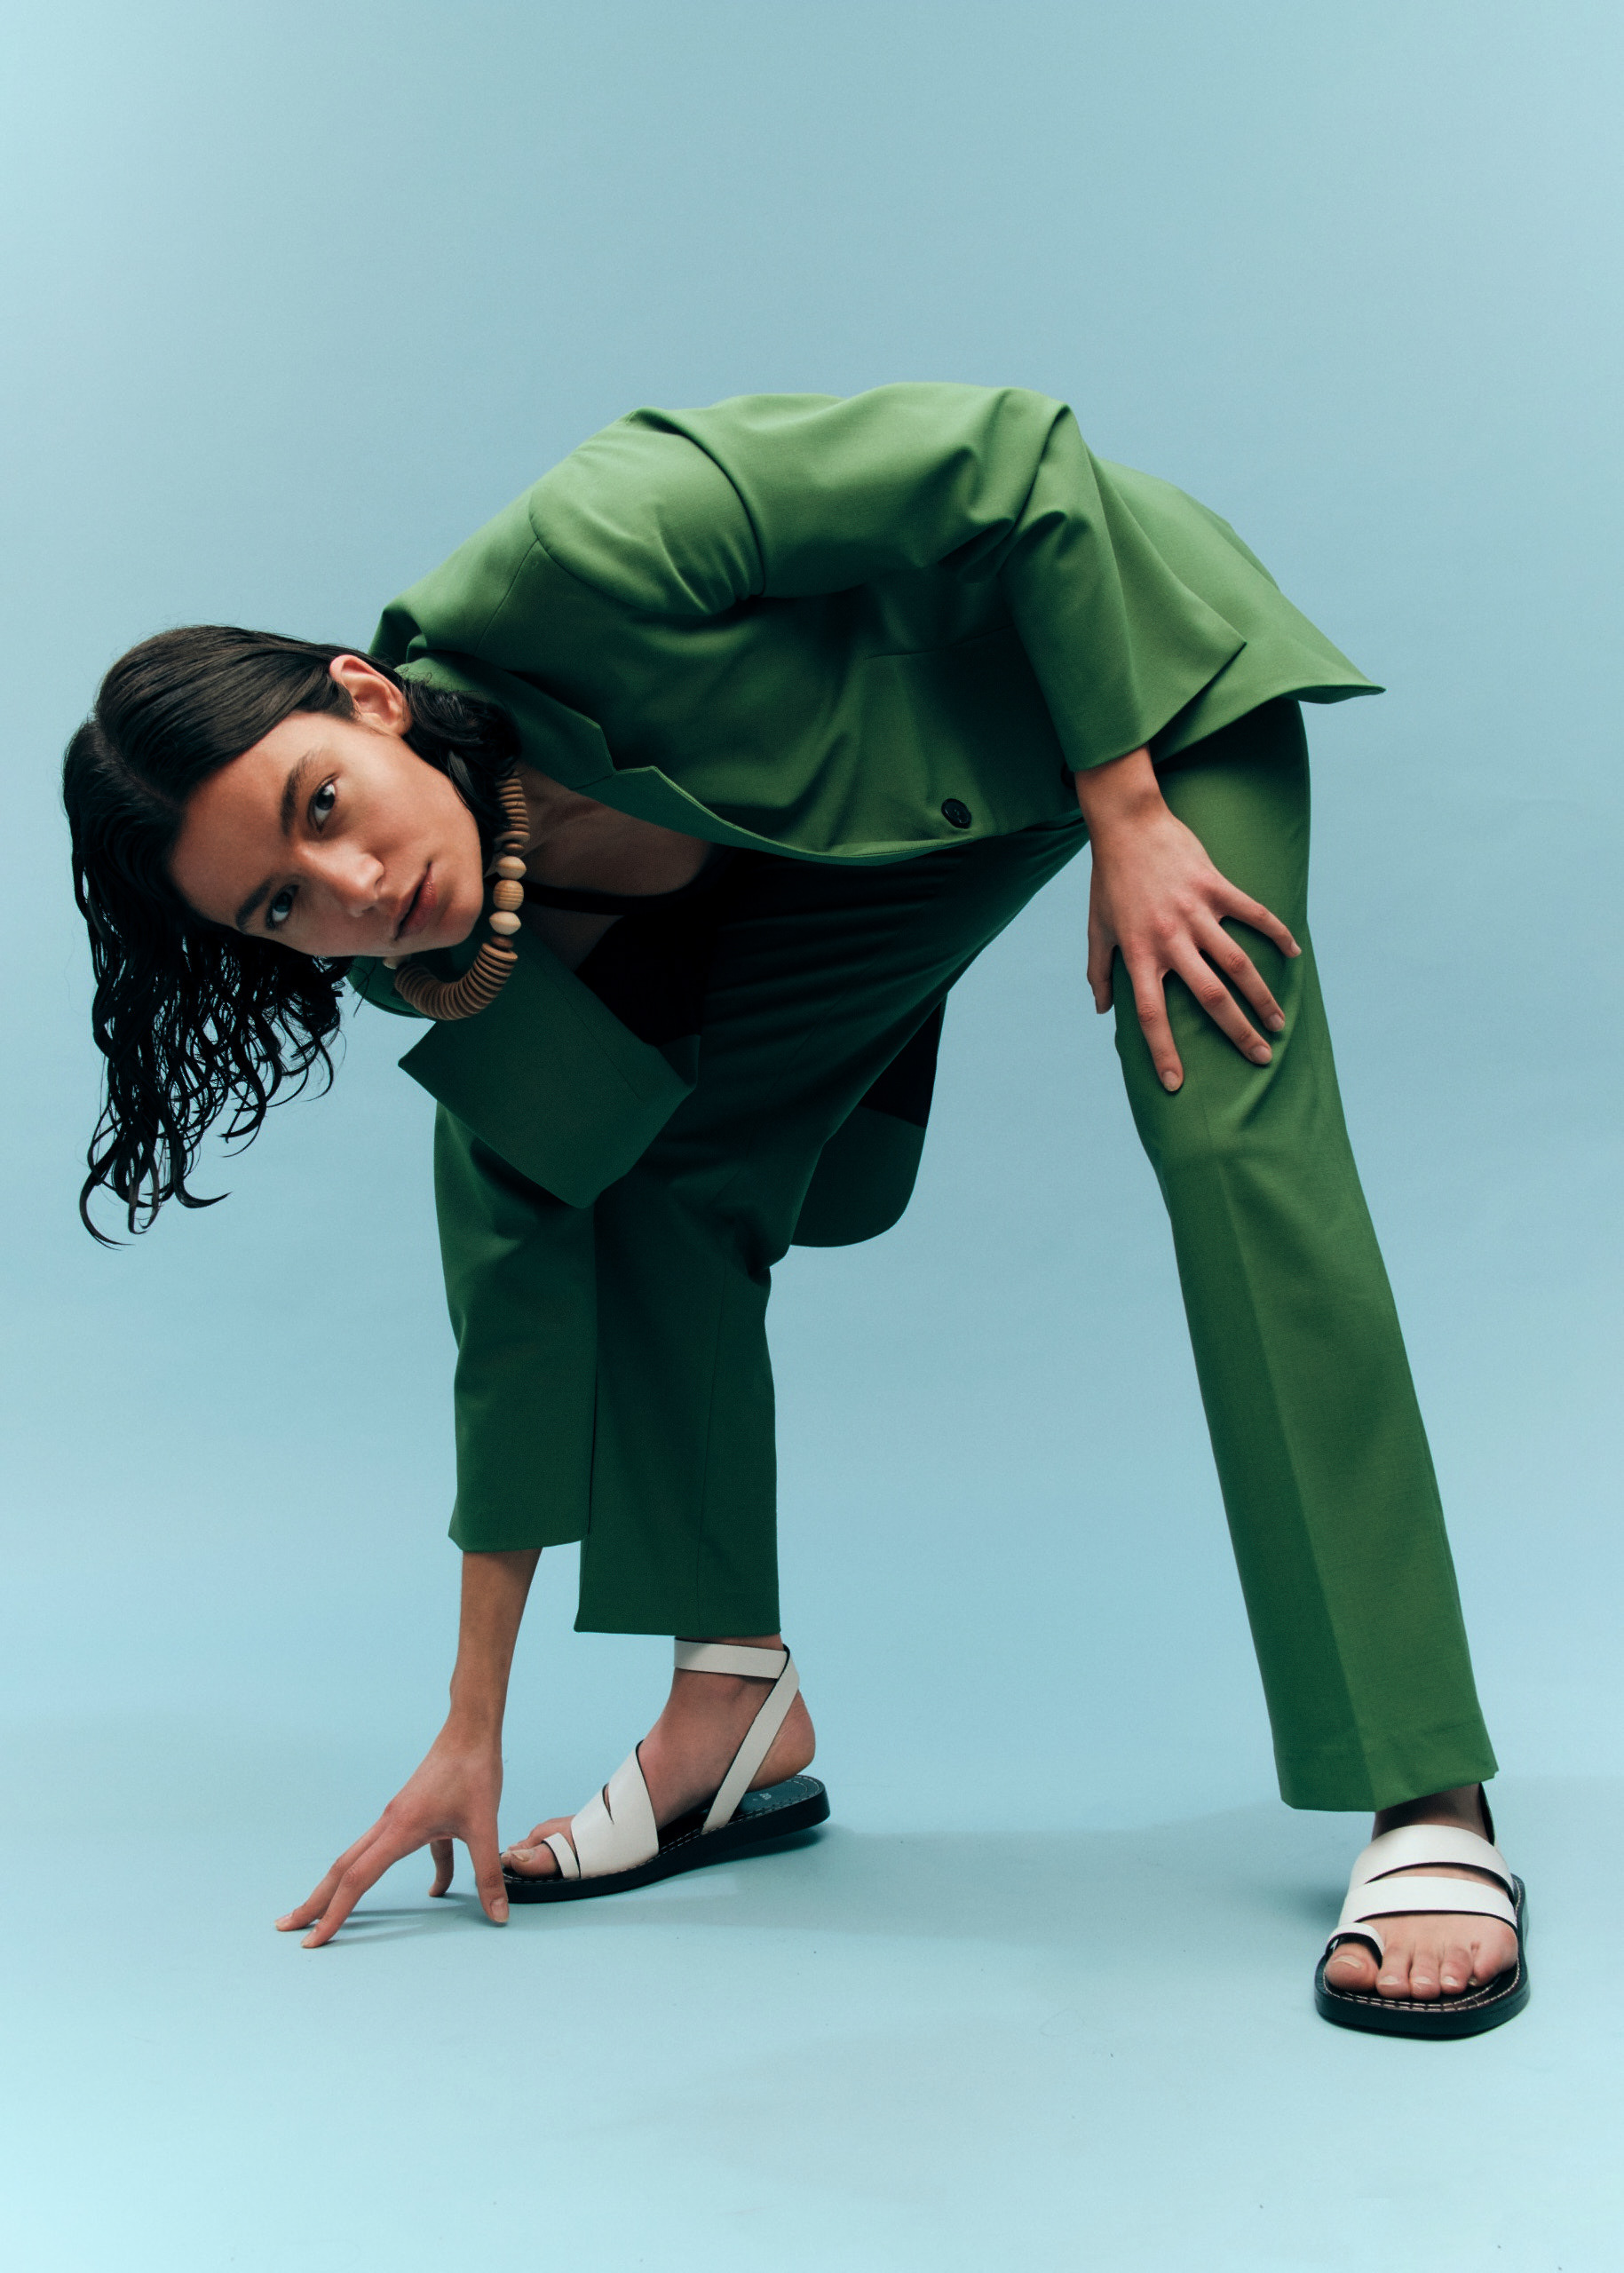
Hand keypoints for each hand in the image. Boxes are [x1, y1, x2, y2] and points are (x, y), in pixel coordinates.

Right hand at [275, 1723, 507, 1947]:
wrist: (471, 1729)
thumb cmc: (474, 1770)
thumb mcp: (485, 1826)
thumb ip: (488, 1873)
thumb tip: (498, 1916)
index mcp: (399, 1829)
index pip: (357, 1880)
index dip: (334, 1914)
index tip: (313, 1940)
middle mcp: (389, 1824)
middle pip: (342, 1869)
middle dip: (315, 1900)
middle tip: (287, 1927)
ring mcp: (397, 1818)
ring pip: (361, 1858)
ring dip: (343, 1886)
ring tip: (326, 1911)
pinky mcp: (412, 1814)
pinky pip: (398, 1850)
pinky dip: (409, 1871)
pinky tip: (434, 1891)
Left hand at [1076, 748, 1298, 1090]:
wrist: (1128, 824)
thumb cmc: (1108, 881)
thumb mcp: (1096, 929)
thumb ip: (1099, 972)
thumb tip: (1102, 1010)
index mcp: (1138, 954)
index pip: (1152, 1015)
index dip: (1163, 1052)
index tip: (1178, 1085)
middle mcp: (1170, 938)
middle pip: (1210, 997)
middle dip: (1237, 1032)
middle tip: (1260, 1058)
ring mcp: (1196, 912)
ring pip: (1238, 964)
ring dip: (1262, 997)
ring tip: (1279, 1022)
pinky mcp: (1216, 886)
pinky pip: (1254, 914)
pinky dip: (1277, 934)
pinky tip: (1295, 955)